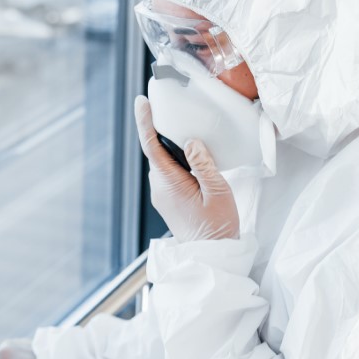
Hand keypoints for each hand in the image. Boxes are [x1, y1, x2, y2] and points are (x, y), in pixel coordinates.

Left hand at [134, 95, 238, 241]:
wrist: (212, 255)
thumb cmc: (217, 228)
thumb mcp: (217, 192)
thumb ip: (204, 164)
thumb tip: (191, 142)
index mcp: (169, 184)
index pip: (151, 147)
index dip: (145, 122)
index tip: (141, 103)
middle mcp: (160, 188)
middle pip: (156, 152)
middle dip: (160, 130)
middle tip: (168, 107)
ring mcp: (163, 195)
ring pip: (163, 163)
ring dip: (170, 147)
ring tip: (184, 129)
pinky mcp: (169, 200)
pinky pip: (169, 173)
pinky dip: (176, 161)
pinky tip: (191, 156)